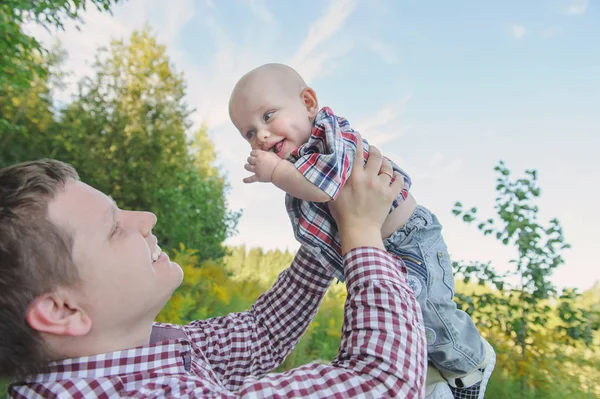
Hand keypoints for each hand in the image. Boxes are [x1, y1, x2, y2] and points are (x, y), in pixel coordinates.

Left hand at [243, 149, 281, 182]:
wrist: (280, 171)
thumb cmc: (278, 162)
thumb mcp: (271, 154)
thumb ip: (264, 153)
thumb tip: (261, 153)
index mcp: (261, 155)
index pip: (252, 152)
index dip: (252, 153)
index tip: (253, 154)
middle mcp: (257, 161)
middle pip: (249, 159)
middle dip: (250, 159)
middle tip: (251, 160)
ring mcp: (257, 169)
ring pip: (248, 167)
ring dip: (247, 166)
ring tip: (247, 166)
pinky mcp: (258, 177)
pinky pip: (251, 179)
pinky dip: (247, 180)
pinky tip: (244, 180)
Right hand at [328, 137, 403, 253]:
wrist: (359, 230)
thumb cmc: (342, 213)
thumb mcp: (334, 193)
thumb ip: (337, 177)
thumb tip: (336, 164)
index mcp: (354, 176)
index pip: (358, 152)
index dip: (358, 141)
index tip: (358, 135)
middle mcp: (369, 178)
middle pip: (376, 155)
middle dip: (374, 150)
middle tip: (372, 150)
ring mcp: (381, 186)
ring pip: (388, 167)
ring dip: (385, 163)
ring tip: (382, 164)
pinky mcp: (390, 195)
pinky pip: (399, 181)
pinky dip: (398, 177)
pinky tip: (395, 176)